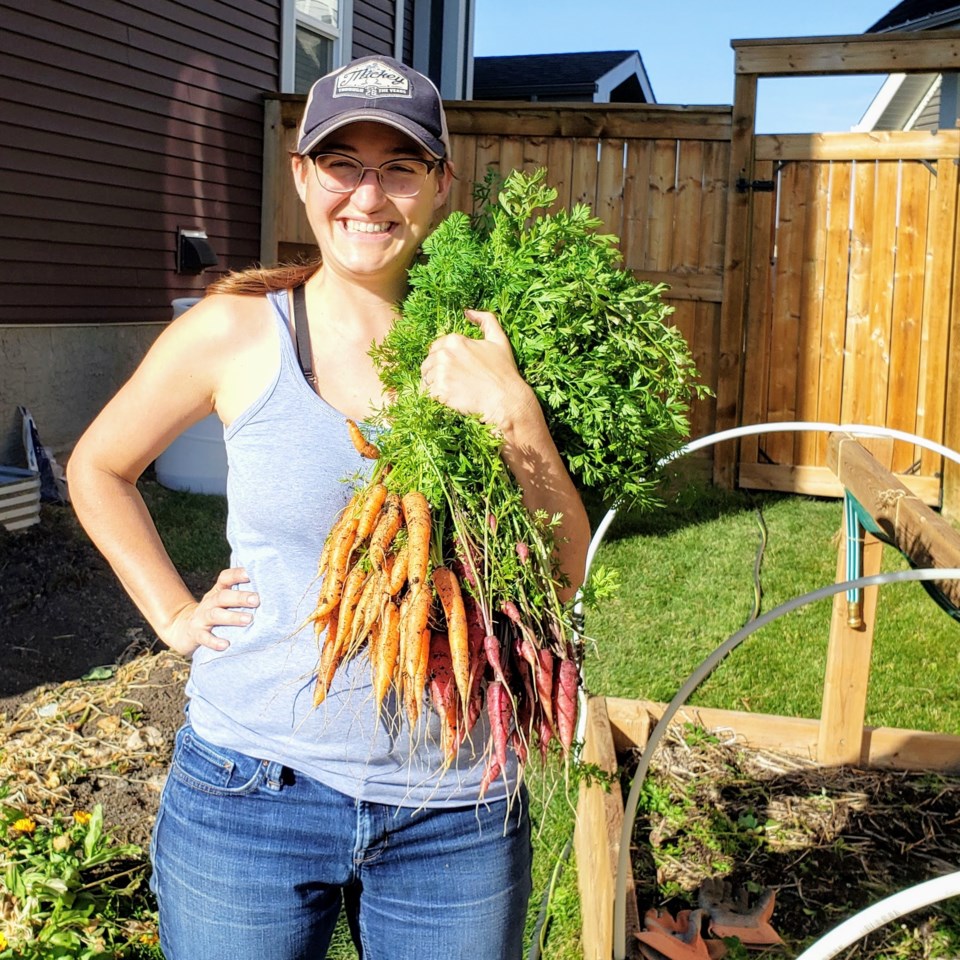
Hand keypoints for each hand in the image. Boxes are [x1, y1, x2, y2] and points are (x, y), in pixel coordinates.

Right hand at [164, 567, 258, 656]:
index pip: (225, 578)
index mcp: (218, 592)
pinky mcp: (196, 634)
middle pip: (223, 596)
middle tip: (257, 599)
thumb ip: (242, 596)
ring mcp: (201, 618)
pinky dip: (214, 641)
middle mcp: (209, 602)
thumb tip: (271, 592)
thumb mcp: (224, 602)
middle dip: (240, 597)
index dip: (237, 574)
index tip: (251, 574)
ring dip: (232, 617)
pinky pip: (204, 637)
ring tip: (249, 620)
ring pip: (215, 615)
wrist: (185, 629)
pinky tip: (226, 645)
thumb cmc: (216, 613)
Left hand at [420, 310, 536, 431]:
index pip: (435, 348)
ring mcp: (441, 374)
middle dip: (435, 372)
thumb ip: (486, 320)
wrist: (506, 399)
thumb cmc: (504, 371)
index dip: (442, 359)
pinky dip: (435, 398)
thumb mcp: (499, 340)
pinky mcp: (440, 392)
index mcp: (455, 341)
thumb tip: (468, 312)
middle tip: (451, 382)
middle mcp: (444, 355)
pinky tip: (448, 399)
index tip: (453, 369)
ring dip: (434, 386)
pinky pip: (428, 394)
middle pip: (427, 364)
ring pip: (426, 379)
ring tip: (451, 391)